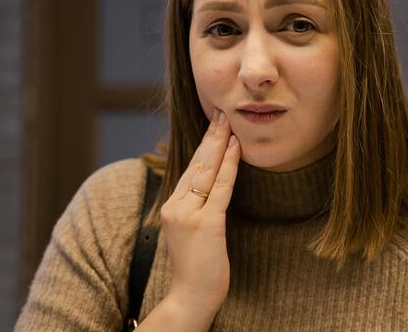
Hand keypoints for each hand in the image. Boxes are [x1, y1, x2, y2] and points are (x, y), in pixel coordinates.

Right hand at [159, 108, 240, 315]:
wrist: (190, 297)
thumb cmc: (196, 266)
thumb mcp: (190, 231)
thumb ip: (195, 207)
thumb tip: (210, 185)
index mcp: (171, 206)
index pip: (190, 168)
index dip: (204, 145)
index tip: (214, 124)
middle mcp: (175, 206)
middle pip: (197, 164)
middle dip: (211, 136)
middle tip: (221, 112)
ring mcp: (188, 214)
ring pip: (207, 171)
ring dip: (220, 144)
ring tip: (229, 122)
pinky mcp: (206, 224)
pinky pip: (220, 188)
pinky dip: (230, 166)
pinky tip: (236, 149)